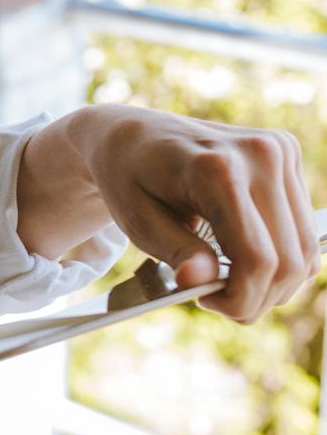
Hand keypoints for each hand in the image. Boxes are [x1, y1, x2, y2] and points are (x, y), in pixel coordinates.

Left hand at [67, 104, 319, 322]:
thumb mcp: (138, 221)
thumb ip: (176, 251)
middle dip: (257, 296)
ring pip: (305, 249)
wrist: (133, 133)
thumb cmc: (129, 178)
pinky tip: (245, 258)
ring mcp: (279, 150)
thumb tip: (199, 282)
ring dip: (274, 282)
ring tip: (229, 282)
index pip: (257, 259)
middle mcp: (259, 154)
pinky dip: (282, 256)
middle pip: (288, 261)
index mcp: (217, 169)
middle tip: (216, 299)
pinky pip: (302, 228)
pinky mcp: (287, 153)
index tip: (205, 301)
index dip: (240, 299)